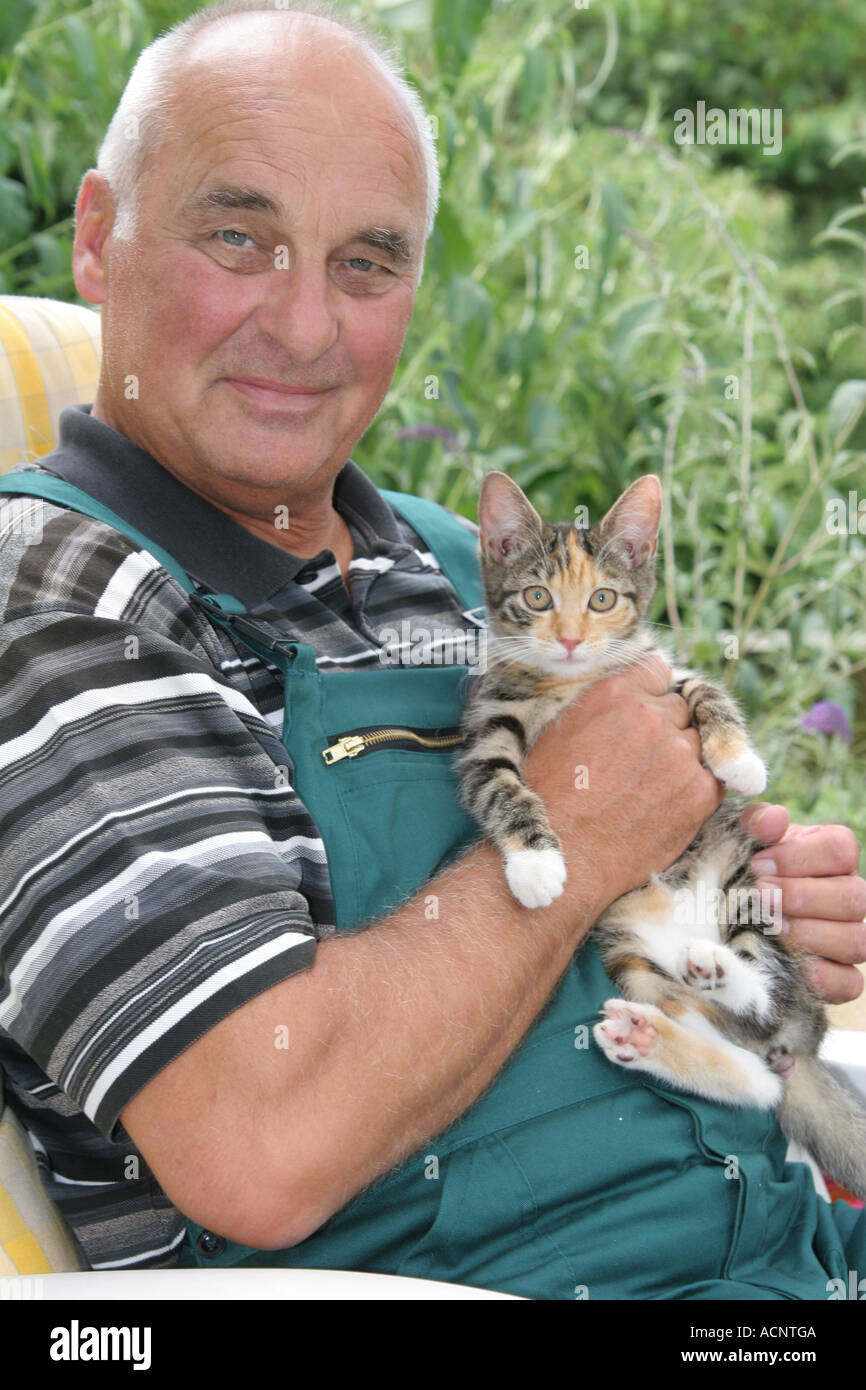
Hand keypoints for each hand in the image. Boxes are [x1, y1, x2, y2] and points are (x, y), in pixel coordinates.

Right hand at [527, 657, 723, 909]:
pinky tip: (664, 807)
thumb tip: (624, 700)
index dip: (649, 695)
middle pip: (679, 708)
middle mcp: (651, 717)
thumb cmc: (549, 799)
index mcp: (614, 693)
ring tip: (648, 789)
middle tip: (638, 763)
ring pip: (699, 742)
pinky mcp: (700, 794)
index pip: (656, 671)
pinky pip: (714, 778)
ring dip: (682, 759)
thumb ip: (600, 707)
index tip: (638, 716)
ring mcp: (680, 755)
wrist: (565, 859)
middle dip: (665, 729)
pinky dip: (695, 790)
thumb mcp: (560, 732)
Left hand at [742, 804, 865, 1003]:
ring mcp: (848, 938)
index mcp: (830, 855)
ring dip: (810, 935)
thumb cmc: (738, 870)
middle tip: (760, 897)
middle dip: (802, 898)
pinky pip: (849, 983)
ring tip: (770, 928)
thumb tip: (773, 819)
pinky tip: (790, 962)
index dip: (800, 858)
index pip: (841, 849)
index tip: (757, 865)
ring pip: (857, 941)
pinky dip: (823, 977)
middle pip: (854, 897)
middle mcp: (848, 895)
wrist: (719, 914)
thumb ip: (756, 823)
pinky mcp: (838, 977)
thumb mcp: (741, 840)